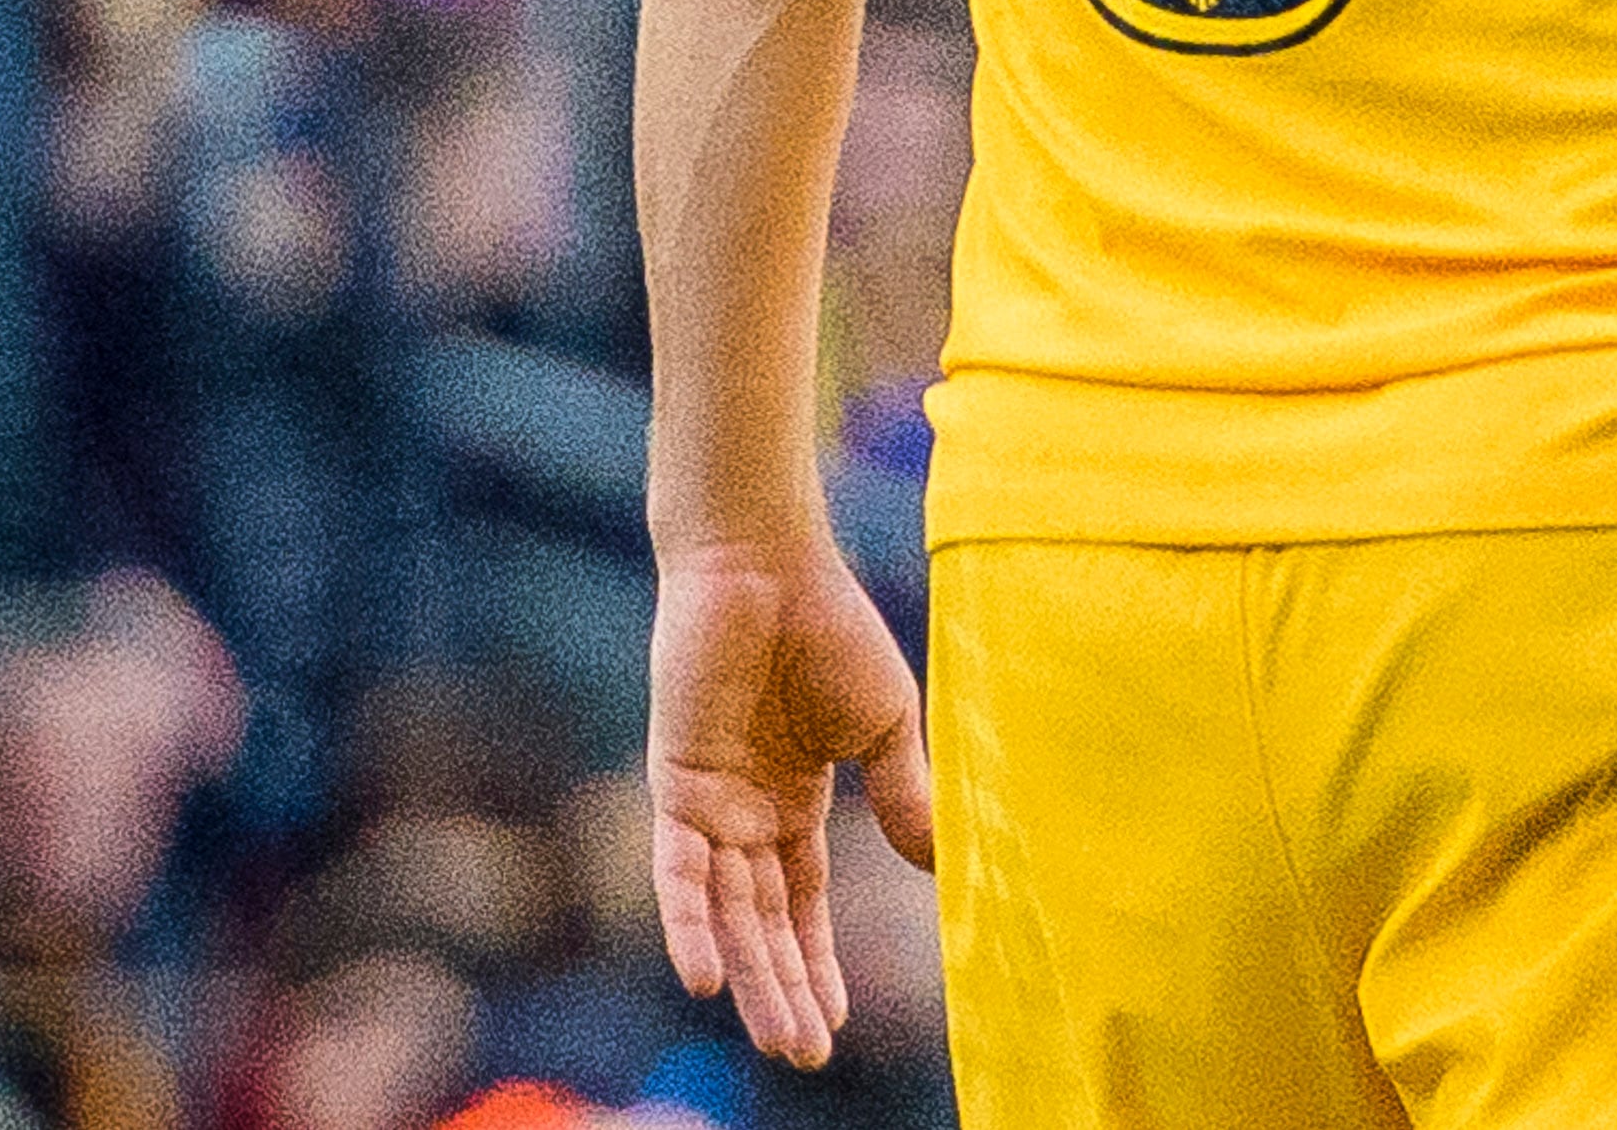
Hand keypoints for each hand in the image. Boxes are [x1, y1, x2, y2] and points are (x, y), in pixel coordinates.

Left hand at [649, 534, 935, 1068]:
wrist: (767, 563)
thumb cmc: (829, 627)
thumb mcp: (883, 726)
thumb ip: (903, 797)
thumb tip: (941, 870)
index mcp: (791, 802)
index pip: (802, 903)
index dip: (816, 963)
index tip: (833, 1024)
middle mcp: (742, 815)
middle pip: (765, 924)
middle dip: (786, 989)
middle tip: (806, 1054)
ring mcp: (706, 805)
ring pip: (728, 913)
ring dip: (750, 976)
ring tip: (780, 1035)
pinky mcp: (674, 785)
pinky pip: (679, 871)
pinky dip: (689, 923)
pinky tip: (706, 977)